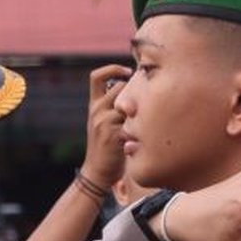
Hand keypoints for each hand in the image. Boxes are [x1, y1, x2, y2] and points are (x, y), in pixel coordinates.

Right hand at [79, 64, 132, 189]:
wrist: (97, 171)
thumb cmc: (107, 146)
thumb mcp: (105, 123)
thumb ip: (115, 107)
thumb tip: (138, 90)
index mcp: (94, 105)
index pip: (96, 76)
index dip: (112, 68)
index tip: (127, 71)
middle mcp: (96, 110)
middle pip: (119, 87)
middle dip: (135, 92)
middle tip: (146, 103)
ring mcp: (103, 122)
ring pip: (128, 104)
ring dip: (139, 112)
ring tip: (142, 124)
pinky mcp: (113, 135)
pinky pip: (132, 123)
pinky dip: (140, 128)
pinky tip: (141, 136)